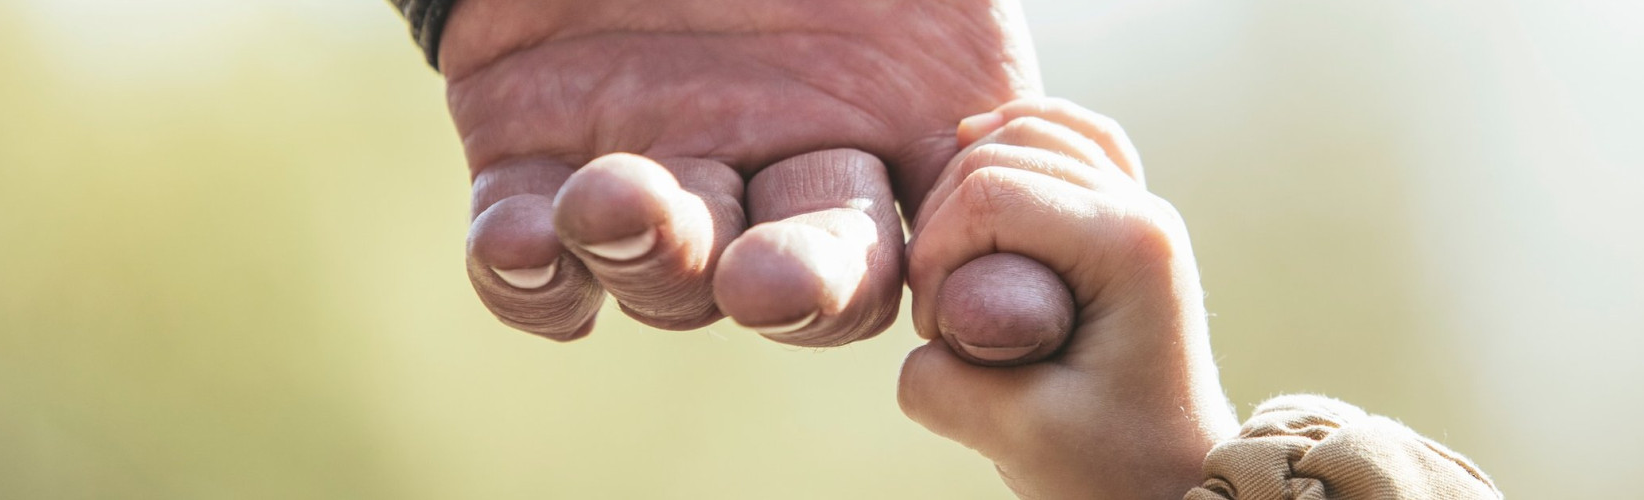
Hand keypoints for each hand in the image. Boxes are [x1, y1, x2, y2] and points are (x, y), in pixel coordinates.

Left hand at [443, 0, 1041, 343]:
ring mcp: (663, 176)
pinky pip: (530, 256)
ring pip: (669, 273)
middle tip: (765, 281)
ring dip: (649, 260)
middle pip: (812, 278)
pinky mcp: (534, 168)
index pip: (948, 235)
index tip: (974, 304)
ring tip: (616, 205)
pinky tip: (521, 243)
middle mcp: (781, 167)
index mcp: (891, 120)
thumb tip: (1121, 1)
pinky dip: (524, 272)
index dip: (974, 284)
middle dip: (796, 288)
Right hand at [898, 98, 1240, 498]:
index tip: (936, 333)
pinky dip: (1019, 136)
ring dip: (968, 184)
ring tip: (952, 263)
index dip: (936, 255)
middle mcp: (1143, 210)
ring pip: (1031, 132)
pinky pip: (1070, 139)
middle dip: (945, 224)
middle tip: (942, 312)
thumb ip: (942, 382)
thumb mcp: (1016, 437)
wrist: (1172, 483)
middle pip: (1003, 153)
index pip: (991, 194)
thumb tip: (924, 334)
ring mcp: (1140, 207)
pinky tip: (977, 147)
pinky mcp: (1125, 218)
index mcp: (1130, 247)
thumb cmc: (1111, 468)